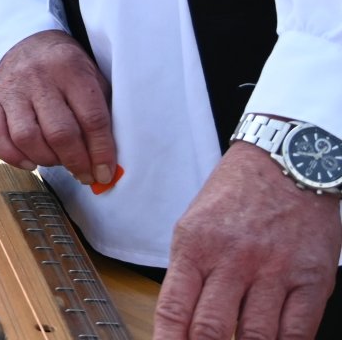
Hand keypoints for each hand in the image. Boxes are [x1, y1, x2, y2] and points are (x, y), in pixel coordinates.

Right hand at [0, 29, 117, 187]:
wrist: (29, 40)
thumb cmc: (68, 67)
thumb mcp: (93, 78)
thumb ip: (101, 113)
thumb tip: (108, 161)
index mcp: (71, 70)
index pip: (91, 119)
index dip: (101, 152)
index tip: (105, 173)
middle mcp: (39, 78)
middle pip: (59, 132)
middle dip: (76, 162)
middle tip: (85, 174)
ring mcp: (12, 89)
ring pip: (26, 137)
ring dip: (46, 159)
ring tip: (58, 161)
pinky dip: (11, 155)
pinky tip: (30, 160)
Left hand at [156, 141, 340, 339]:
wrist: (284, 163)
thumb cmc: (237, 194)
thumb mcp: (194, 225)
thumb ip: (190, 272)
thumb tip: (182, 321)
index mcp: (194, 246)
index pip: (174, 309)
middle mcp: (232, 260)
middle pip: (211, 329)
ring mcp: (274, 271)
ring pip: (255, 337)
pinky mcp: (311, 279)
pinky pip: (296, 331)